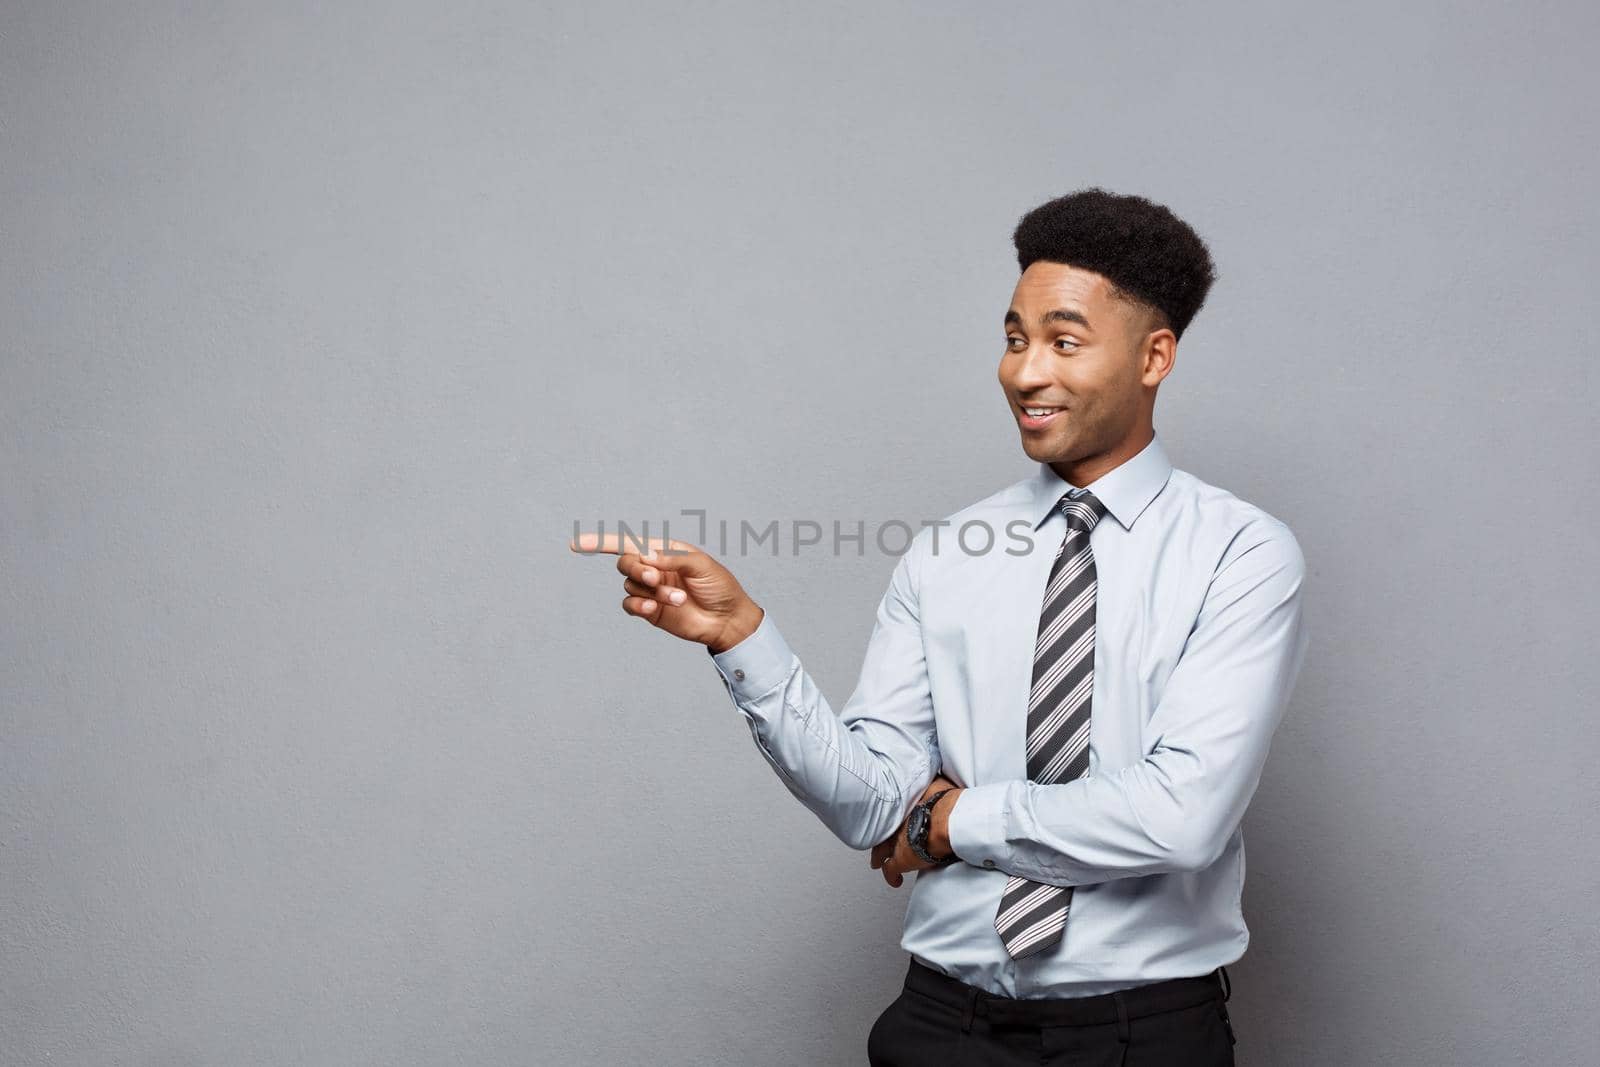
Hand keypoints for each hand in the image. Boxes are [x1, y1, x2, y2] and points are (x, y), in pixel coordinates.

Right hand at [569, 532, 763, 652]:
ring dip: (651, 592)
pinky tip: (653, 609)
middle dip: (637, 569)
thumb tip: (645, 555)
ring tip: (678, 600)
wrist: (728, 619)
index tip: (577, 544)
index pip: (628, 543)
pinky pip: (630, 605)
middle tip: (657, 578)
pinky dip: (638, 606)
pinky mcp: (650, 610)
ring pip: (631, 586)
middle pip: (625, 563)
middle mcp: (654, 568)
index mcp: (664, 551)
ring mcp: (651, 590)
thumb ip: (672, 557)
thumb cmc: (719, 587)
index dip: (601, 542)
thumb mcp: (701, 565)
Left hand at [870, 774, 959, 887]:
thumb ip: (933, 783)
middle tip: (876, 842)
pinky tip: (895, 881)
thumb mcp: (937, 783)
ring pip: (880, 852)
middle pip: (880, 831)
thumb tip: (937, 779)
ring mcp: (895, 841)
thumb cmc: (945, 801)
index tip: (888, 820)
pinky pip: (890, 871)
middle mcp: (894, 822)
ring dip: (879, 858)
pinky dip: (892, 877)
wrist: (947, 819)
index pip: (888, 811)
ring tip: (877, 863)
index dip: (887, 818)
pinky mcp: (901, 860)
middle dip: (878, 837)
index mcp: (901, 804)